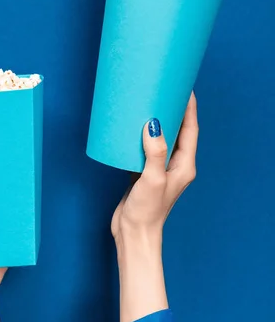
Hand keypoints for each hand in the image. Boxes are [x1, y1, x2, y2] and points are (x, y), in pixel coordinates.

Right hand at [112, 94, 198, 321]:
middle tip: (165, 89)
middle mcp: (175, 165)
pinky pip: (146, 148)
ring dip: (157, 122)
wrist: (133, 233)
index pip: (190, 130)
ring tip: (148, 103)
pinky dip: (141, 135)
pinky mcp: (144, 172)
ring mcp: (159, 169)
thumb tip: (153, 125)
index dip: (189, 108)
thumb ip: (154, 152)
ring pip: (162, 138)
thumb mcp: (152, 179)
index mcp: (184, 165)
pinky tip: (132, 127)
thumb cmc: (147, 210)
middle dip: (174, 110)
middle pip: (178, 131)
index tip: (185, 88)